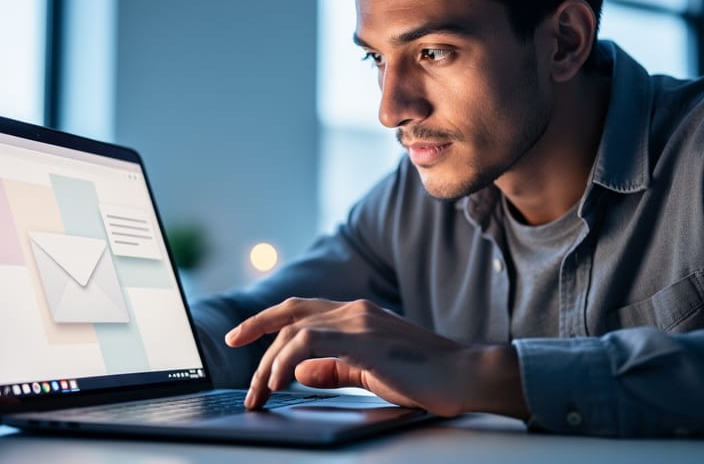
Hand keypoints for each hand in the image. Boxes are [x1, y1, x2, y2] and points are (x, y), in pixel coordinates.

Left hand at [225, 298, 528, 418]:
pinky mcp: (365, 341)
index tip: (238, 337)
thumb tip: (301, 373)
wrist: (466, 376)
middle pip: (289, 315)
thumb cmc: (424, 376)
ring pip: (295, 330)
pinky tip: (281, 384)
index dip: (264, 320)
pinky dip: (288, 362)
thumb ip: (334, 369)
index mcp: (355, 314)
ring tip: (261, 394)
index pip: (299, 309)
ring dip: (269, 364)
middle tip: (246, 384)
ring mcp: (359, 322)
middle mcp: (354, 310)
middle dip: (256, 341)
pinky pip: (311, 343)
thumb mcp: (368, 372)